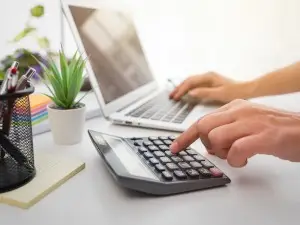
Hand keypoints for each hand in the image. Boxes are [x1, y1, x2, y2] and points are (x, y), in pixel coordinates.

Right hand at [169, 72, 248, 103]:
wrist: (247, 90)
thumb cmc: (235, 91)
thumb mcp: (219, 94)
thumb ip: (204, 93)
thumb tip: (191, 93)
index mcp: (208, 77)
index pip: (190, 82)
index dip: (181, 90)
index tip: (176, 97)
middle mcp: (207, 76)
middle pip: (188, 80)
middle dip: (179, 88)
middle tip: (171, 96)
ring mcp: (209, 79)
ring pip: (191, 82)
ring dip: (183, 88)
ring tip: (176, 95)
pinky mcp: (210, 83)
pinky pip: (195, 84)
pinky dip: (188, 89)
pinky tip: (186, 94)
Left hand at [170, 99, 299, 166]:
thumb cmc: (276, 130)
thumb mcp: (247, 125)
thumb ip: (227, 131)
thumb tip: (209, 146)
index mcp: (234, 107)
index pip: (202, 120)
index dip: (185, 136)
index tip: (175, 148)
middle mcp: (240, 111)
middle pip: (204, 127)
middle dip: (207, 144)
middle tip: (222, 150)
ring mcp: (252, 122)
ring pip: (216, 137)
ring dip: (222, 153)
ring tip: (237, 155)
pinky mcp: (264, 136)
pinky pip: (236, 150)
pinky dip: (235, 160)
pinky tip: (245, 160)